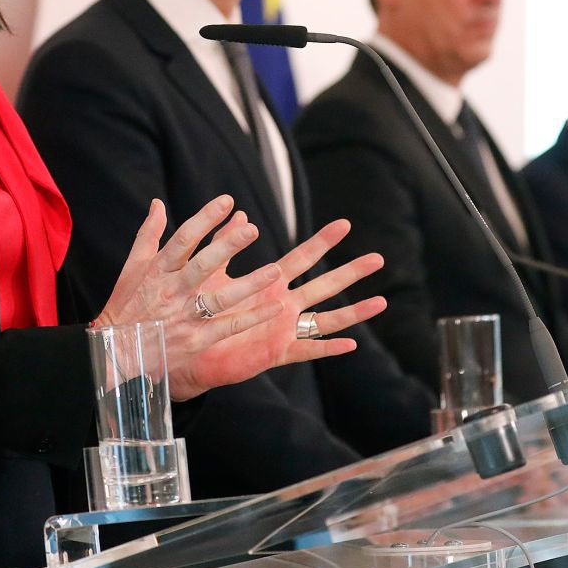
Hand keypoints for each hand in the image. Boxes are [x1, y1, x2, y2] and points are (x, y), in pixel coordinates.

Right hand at [94, 196, 287, 397]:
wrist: (116, 353)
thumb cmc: (126, 306)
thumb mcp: (131, 268)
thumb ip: (149, 234)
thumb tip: (158, 203)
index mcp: (158, 271)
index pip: (183, 239)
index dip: (205, 218)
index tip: (227, 201)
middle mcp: (172, 291)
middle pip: (203, 265)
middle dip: (228, 247)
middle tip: (253, 230)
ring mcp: (184, 317)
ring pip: (220, 299)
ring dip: (249, 284)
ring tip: (275, 270)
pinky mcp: (195, 340)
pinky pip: (228, 327)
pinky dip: (252, 317)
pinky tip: (274, 307)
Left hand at [171, 218, 388, 399]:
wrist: (186, 349)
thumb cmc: (200, 311)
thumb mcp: (214, 272)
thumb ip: (226, 244)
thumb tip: (240, 214)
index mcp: (271, 283)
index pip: (303, 257)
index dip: (323, 241)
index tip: (344, 224)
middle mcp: (284, 305)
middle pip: (325, 284)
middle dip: (351, 272)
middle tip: (378, 258)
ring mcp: (284, 329)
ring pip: (326, 318)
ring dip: (354, 311)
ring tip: (381, 302)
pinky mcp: (276, 352)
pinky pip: (307, 350)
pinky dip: (328, 348)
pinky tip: (350, 344)